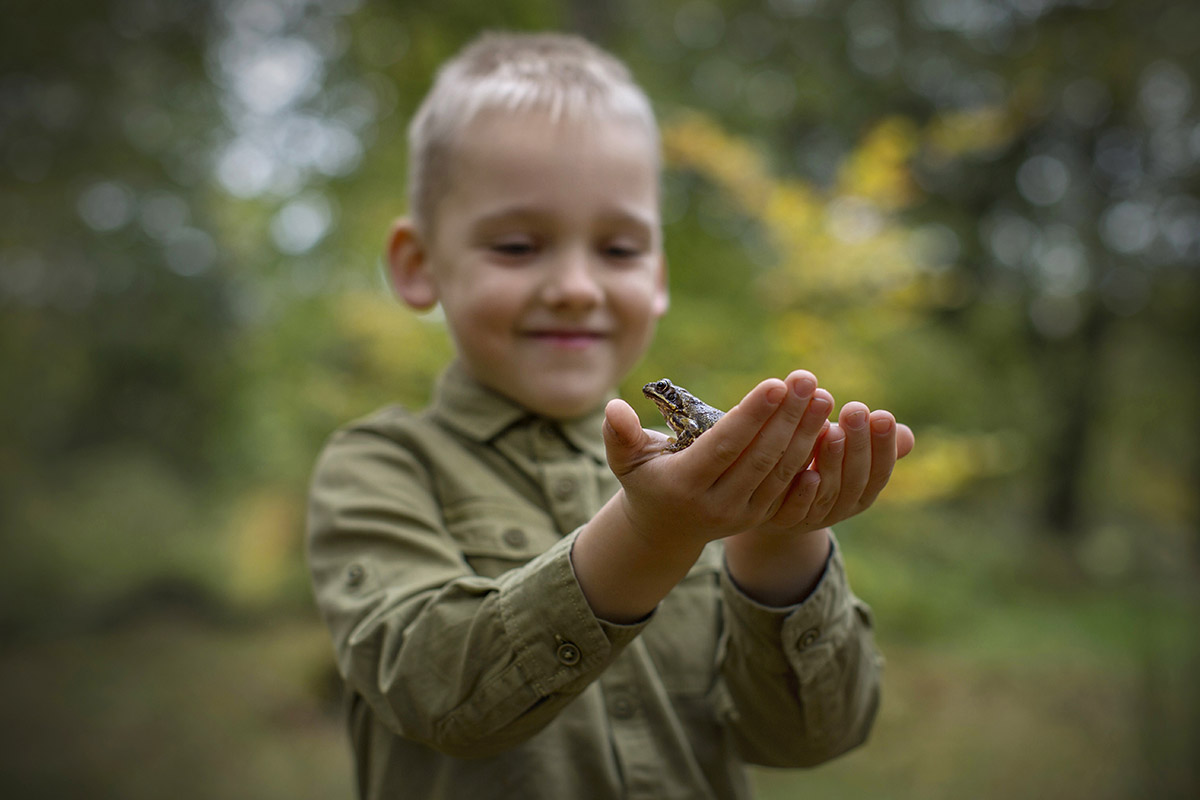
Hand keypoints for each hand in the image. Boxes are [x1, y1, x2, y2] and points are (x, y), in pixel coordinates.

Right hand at [602, 371, 833, 547]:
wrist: (665, 529)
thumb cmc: (645, 478)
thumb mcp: (626, 458)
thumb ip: (619, 434)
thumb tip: (614, 407)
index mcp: (684, 484)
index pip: (725, 446)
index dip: (751, 416)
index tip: (776, 384)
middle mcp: (717, 504)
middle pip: (761, 457)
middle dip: (788, 417)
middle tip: (808, 379)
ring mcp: (743, 514)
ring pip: (782, 471)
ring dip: (806, 433)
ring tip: (822, 397)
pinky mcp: (761, 517)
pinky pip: (791, 485)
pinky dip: (811, 456)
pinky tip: (826, 427)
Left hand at [749, 400, 914, 535]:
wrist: (770, 502)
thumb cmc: (815, 465)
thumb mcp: (844, 452)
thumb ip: (869, 443)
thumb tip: (906, 435)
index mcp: (860, 492)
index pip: (879, 471)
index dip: (883, 446)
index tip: (882, 414)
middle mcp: (839, 508)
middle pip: (855, 480)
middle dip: (858, 445)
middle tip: (856, 410)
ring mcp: (811, 517)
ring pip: (827, 493)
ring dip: (832, 462)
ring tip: (831, 430)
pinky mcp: (780, 520)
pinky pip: (795, 511)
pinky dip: (804, 494)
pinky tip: (808, 472)